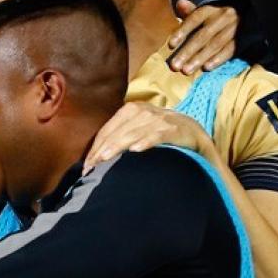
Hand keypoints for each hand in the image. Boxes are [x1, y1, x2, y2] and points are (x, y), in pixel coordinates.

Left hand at [84, 102, 215, 171]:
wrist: (190, 130)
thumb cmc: (157, 132)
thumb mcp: (137, 128)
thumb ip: (119, 135)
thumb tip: (95, 154)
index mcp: (131, 110)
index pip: (108, 129)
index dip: (95, 146)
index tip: (86, 164)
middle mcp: (143, 112)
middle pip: (116, 132)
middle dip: (101, 150)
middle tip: (90, 167)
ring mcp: (159, 119)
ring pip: (132, 134)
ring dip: (117, 146)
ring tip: (103, 158)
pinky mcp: (173, 129)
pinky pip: (156, 135)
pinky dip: (146, 141)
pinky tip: (135, 149)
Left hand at [167, 0, 238, 75]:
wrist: (248, 13)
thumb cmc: (218, 15)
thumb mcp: (206, 10)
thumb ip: (191, 11)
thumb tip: (180, 3)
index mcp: (211, 9)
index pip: (195, 18)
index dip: (182, 31)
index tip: (170, 45)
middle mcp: (223, 16)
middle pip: (203, 35)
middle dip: (188, 51)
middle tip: (175, 66)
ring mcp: (234, 27)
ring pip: (215, 44)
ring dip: (200, 58)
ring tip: (186, 71)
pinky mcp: (243, 38)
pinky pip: (230, 50)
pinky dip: (218, 59)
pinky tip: (206, 68)